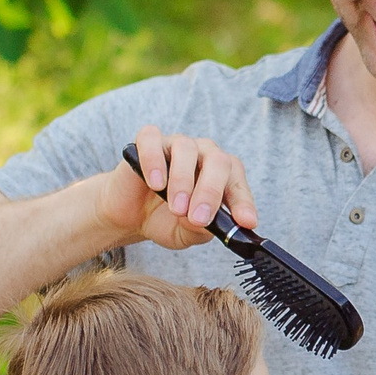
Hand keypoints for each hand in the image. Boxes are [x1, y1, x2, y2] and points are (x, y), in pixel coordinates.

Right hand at [99, 124, 257, 250]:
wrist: (129, 215)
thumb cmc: (165, 220)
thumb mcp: (186, 234)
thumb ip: (200, 229)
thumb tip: (203, 222)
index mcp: (222, 176)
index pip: (238, 183)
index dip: (243, 202)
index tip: (245, 222)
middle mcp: (203, 155)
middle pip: (217, 161)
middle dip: (210, 192)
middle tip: (198, 219)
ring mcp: (176, 145)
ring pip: (186, 149)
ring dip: (183, 180)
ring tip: (175, 208)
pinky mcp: (147, 142)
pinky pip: (152, 140)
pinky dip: (154, 160)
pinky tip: (155, 184)